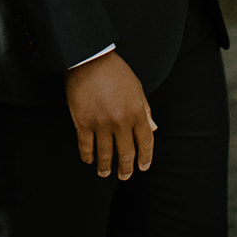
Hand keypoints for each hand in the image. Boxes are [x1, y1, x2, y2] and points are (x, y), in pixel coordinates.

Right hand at [65, 50, 155, 178]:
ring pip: (105, 154)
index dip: (145, 157)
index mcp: (137, 111)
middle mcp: (121, 121)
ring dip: (105, 167)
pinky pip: (86, 146)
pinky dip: (88, 156)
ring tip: (105, 173)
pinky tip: (89, 160)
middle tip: (124, 176)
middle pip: (126, 152)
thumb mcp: (137, 88)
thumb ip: (145, 110)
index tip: (143, 167)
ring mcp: (101, 124)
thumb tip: (153, 129)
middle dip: (126, 168)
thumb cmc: (116, 72)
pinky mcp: (83, 123)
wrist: (90, 61)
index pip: (145, 141)